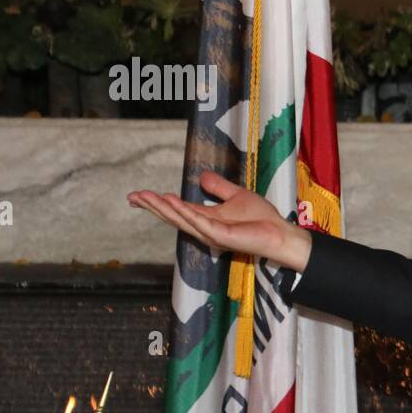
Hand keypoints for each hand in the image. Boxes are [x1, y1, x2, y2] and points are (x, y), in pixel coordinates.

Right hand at [127, 170, 312, 271]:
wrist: (279, 232)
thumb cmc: (261, 219)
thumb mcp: (236, 196)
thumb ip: (218, 188)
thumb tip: (200, 177)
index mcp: (206, 218)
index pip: (176, 210)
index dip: (157, 203)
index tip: (137, 195)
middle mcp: (204, 228)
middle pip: (172, 216)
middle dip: (152, 206)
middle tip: (132, 196)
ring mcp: (210, 233)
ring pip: (181, 219)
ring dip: (162, 207)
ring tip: (145, 196)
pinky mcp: (220, 235)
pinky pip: (198, 222)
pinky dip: (184, 212)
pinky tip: (171, 201)